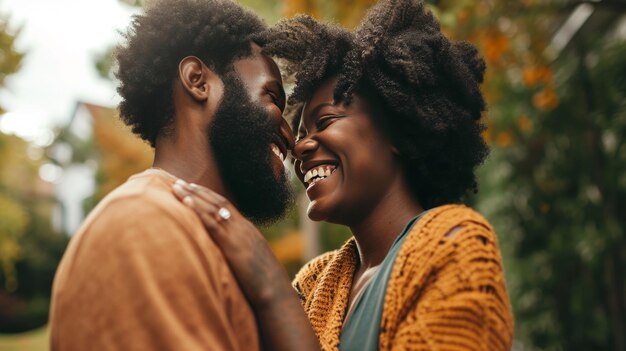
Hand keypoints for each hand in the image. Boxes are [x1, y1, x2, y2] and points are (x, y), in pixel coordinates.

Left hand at [172, 179, 292, 304]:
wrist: (274, 290)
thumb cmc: (263, 282)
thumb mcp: (251, 262)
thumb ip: (240, 253)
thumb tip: (230, 256)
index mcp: (247, 230)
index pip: (225, 207)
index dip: (208, 197)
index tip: (193, 188)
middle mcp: (242, 227)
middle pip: (217, 202)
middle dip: (197, 191)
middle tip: (178, 182)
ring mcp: (237, 234)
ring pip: (212, 208)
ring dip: (192, 196)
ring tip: (176, 186)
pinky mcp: (231, 244)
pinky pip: (212, 223)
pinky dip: (197, 211)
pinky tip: (185, 202)